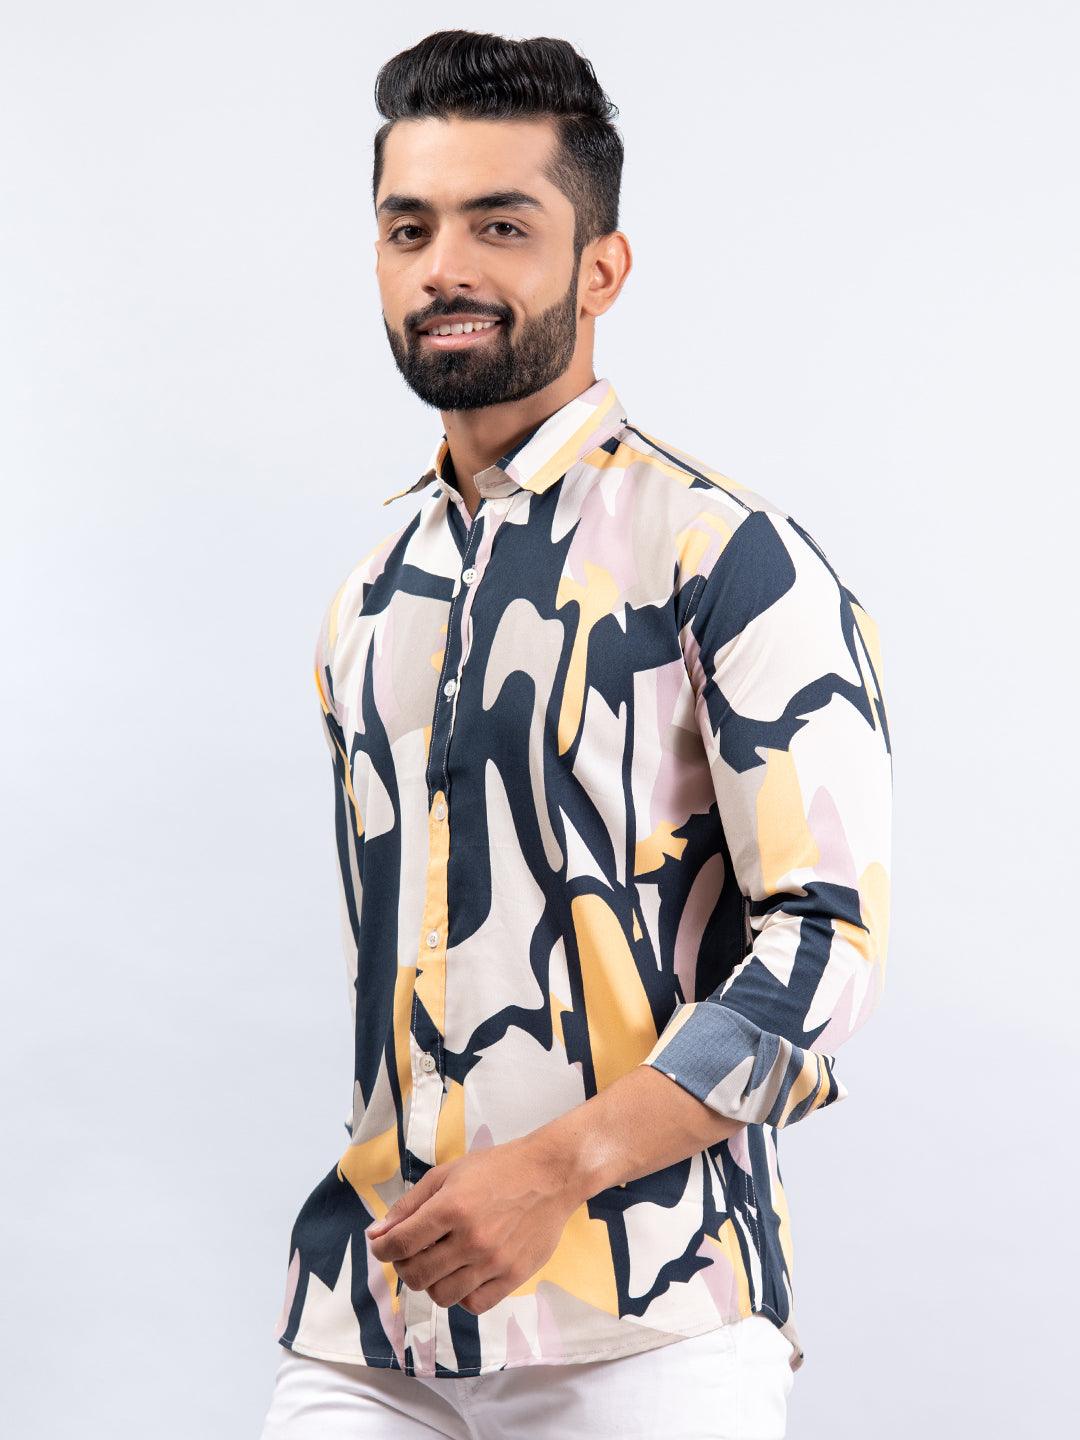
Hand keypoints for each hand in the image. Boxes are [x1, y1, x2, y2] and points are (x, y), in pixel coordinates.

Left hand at [365, 1135, 580, 1315]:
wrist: (551, 1175)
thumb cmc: (496, 1169)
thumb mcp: (448, 1174)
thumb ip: (409, 1205)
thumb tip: (375, 1234)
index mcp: (451, 1208)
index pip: (401, 1244)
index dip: (383, 1249)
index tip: (382, 1247)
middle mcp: (471, 1239)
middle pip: (417, 1275)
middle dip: (404, 1266)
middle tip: (411, 1254)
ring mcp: (494, 1262)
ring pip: (442, 1296)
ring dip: (431, 1283)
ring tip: (439, 1263)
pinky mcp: (514, 1277)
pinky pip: (474, 1305)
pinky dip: (461, 1295)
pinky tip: (463, 1274)